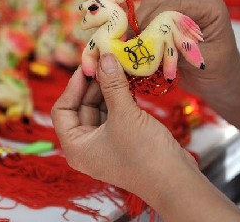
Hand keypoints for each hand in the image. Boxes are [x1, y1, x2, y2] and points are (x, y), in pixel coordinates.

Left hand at [51, 54, 196, 197]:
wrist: (178, 183)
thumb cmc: (145, 153)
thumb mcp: (124, 115)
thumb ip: (112, 84)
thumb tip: (103, 57)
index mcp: (75, 147)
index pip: (62, 110)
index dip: (73, 86)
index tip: (87, 66)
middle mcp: (85, 147)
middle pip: (80, 108)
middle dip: (92, 85)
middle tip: (104, 62)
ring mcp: (104, 145)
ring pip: (98, 109)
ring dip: (107, 90)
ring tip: (116, 68)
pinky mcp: (121, 141)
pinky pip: (113, 115)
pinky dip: (118, 99)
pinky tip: (126, 83)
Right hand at [135, 0, 239, 107]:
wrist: (220, 82)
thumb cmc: (220, 72)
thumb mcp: (203, 61)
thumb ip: (179, 48)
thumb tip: (151, 43)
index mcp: (208, 7)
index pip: (172, 5)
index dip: (152, 21)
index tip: (139, 41)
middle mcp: (192, 2)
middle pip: (155, 4)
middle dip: (140, 24)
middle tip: (129, 46)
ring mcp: (178, 9)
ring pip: (146, 10)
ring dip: (136, 28)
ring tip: (129, 47)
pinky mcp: (167, 19)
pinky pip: (145, 19)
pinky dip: (137, 32)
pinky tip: (133, 46)